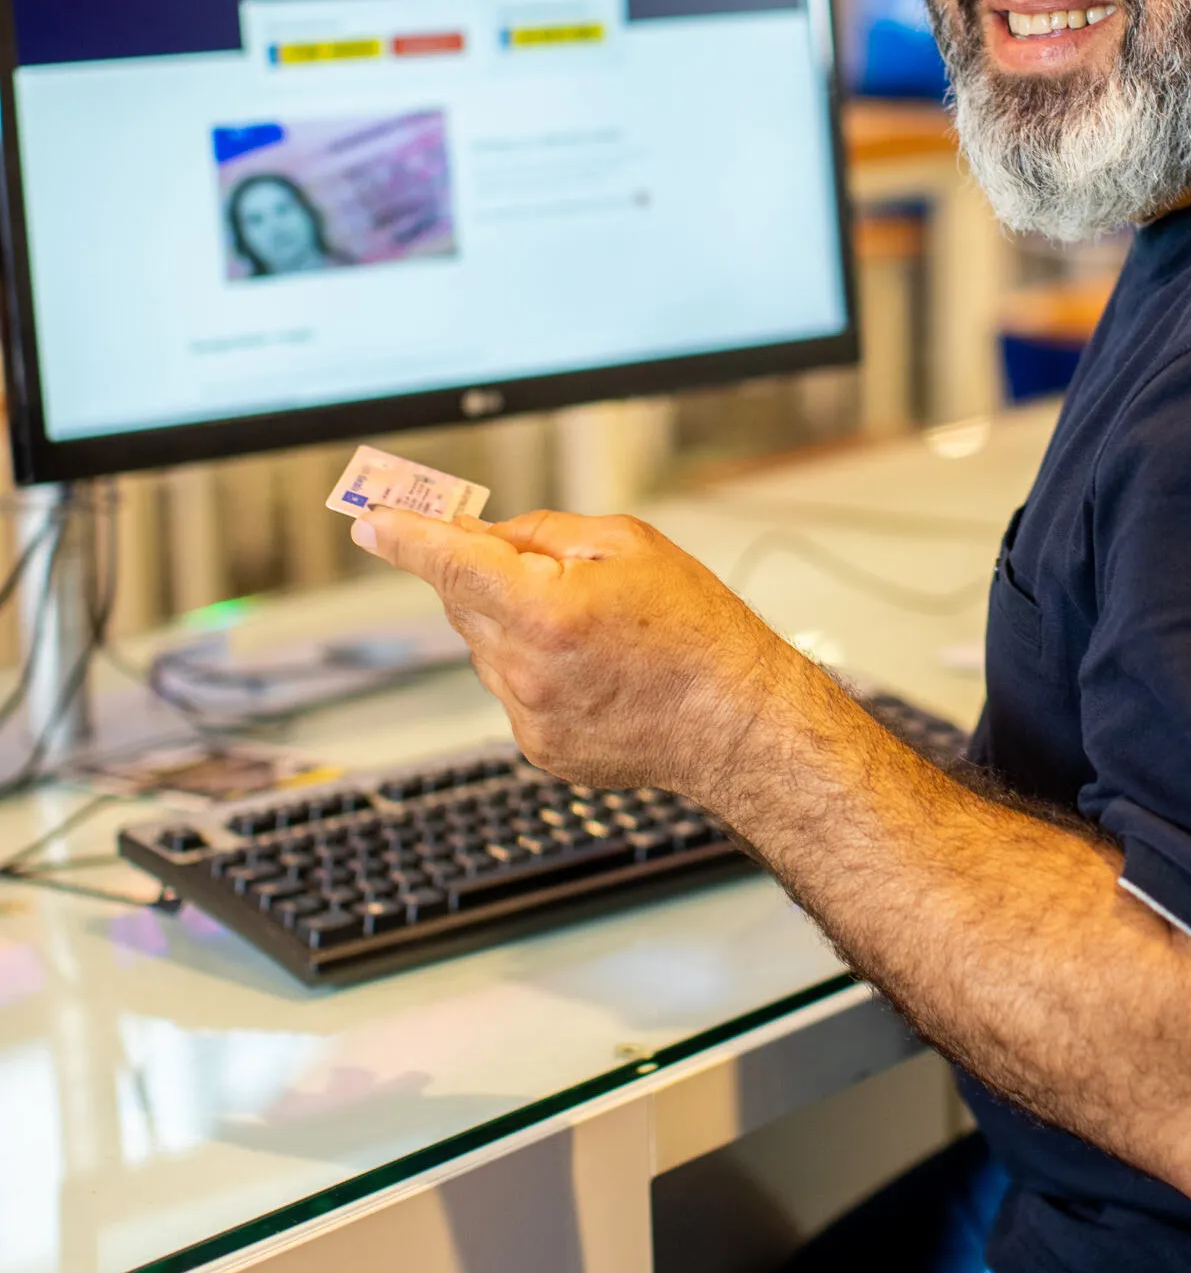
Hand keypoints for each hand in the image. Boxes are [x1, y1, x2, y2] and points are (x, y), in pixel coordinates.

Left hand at [351, 505, 803, 803]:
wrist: (736, 723)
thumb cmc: (698, 633)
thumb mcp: (629, 545)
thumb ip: (545, 533)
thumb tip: (488, 537)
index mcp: (547, 611)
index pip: (451, 564)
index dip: (405, 538)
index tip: (371, 523)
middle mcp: (527, 669)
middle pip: (463, 600)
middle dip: (483, 572)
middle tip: (530, 559)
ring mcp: (528, 716)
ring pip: (485, 645)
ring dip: (513, 622)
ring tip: (590, 627)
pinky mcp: (537, 748)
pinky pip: (510, 687)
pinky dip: (533, 666)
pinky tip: (589, 667)